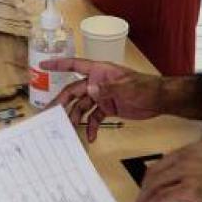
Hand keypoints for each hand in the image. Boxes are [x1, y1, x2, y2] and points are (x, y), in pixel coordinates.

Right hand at [41, 58, 164, 141]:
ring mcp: (102, 95)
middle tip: (50, 114)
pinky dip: (92, 126)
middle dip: (62, 102)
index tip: (43, 65)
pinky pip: (95, 117)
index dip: (58, 64)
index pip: (75, 65)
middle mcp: (97, 82)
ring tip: (69, 130)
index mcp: (99, 71)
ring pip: (82, 106)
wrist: (159, 100)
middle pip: (74, 91)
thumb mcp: (126, 87)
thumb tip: (90, 89)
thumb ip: (108, 88)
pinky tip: (91, 137)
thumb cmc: (145, 87)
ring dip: (75, 117)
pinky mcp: (107, 108)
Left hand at [134, 140, 201, 201]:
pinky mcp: (187, 189)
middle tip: (142, 198)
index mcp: (193, 149)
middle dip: (145, 187)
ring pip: (155, 184)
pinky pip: (161, 197)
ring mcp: (185, 172)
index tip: (150, 183)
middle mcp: (185, 157)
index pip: (165, 160)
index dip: (155, 174)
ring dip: (144, 198)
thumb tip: (197, 178)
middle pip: (155, 171)